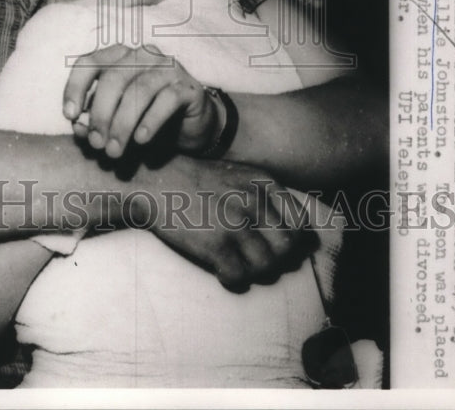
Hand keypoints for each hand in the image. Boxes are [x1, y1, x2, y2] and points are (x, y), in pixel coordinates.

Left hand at [63, 43, 218, 157]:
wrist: (190, 125)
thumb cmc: (145, 118)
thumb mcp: (115, 120)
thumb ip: (95, 121)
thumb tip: (79, 127)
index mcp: (118, 57)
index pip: (89, 62)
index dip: (75, 87)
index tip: (70, 115)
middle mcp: (141, 55)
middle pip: (113, 78)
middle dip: (101, 114)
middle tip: (97, 144)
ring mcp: (167, 68)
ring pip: (139, 90)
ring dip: (123, 124)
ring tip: (115, 150)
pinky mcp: (187, 87)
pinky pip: (166, 100)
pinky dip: (150, 121)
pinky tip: (141, 139)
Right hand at [138, 155, 315, 291]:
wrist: (155, 180)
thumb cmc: (197, 180)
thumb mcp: (238, 175)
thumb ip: (266, 197)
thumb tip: (296, 235)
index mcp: (263, 183)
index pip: (299, 224)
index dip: (291, 241)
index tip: (275, 245)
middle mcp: (253, 202)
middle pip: (287, 248)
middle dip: (276, 260)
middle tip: (257, 259)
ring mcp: (234, 224)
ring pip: (267, 267)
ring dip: (254, 272)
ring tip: (238, 264)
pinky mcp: (215, 245)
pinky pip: (240, 278)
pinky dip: (233, 279)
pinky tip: (221, 270)